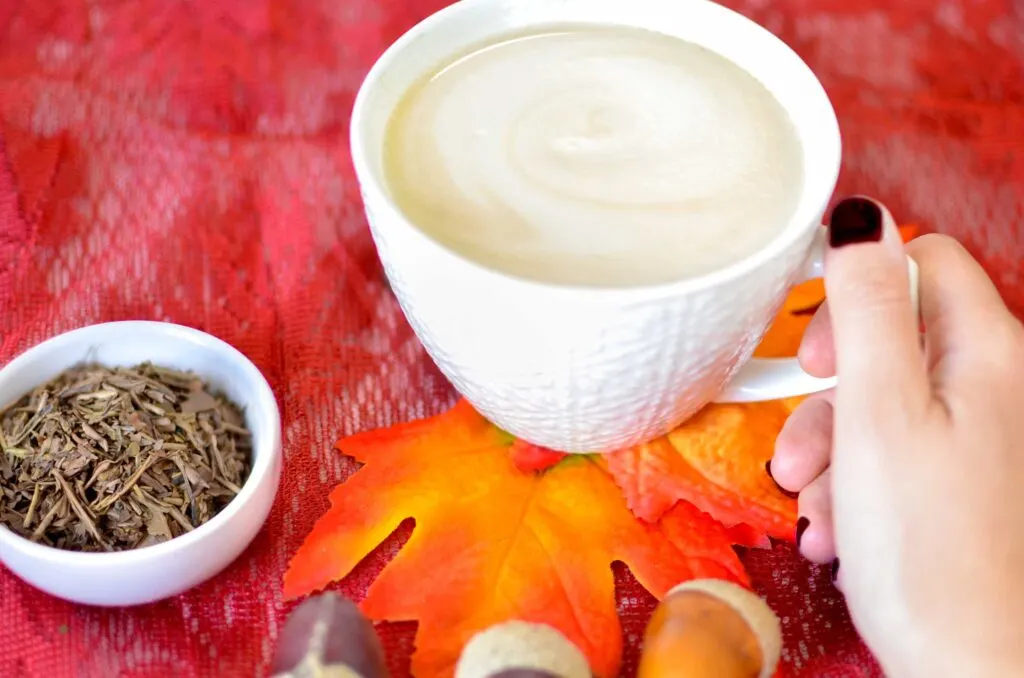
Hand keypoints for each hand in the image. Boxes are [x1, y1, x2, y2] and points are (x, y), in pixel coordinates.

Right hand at [769, 197, 1023, 677]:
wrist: (977, 671)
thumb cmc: (933, 556)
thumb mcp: (878, 415)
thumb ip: (868, 309)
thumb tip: (858, 218)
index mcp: (989, 357)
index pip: (925, 262)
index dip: (860, 288)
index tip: (814, 339)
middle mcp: (997, 391)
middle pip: (896, 343)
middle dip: (831, 390)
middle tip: (802, 434)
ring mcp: (983, 443)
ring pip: (887, 407)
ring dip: (833, 450)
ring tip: (815, 505)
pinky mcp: (963, 488)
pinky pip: (897, 458)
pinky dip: (857, 486)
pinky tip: (840, 529)